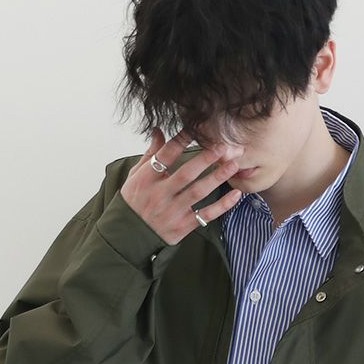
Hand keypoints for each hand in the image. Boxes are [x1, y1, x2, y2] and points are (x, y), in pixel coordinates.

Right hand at [121, 128, 245, 244]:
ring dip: (217, 177)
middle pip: (186, 173)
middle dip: (206, 158)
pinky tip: (235, 194)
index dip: (181, 140)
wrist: (128, 236)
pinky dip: (222, 206)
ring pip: (198, 192)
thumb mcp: (135, 176)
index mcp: (147, 179)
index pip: (165, 155)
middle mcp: (160, 194)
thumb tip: (159, 130)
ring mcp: (172, 211)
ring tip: (233, 165)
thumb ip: (150, 154)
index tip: (196, 128)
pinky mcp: (183, 226)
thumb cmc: (133, 202)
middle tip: (223, 146)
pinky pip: (205, 215)